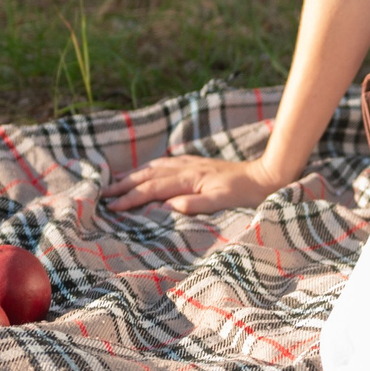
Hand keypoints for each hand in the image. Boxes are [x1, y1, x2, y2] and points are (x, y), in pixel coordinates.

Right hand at [106, 152, 292, 216]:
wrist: (265, 175)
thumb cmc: (244, 193)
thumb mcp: (220, 202)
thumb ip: (192, 204)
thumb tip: (166, 206)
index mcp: (188, 179)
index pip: (152, 189)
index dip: (131, 198)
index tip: (112, 206)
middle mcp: (186, 168)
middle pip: (148, 175)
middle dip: (125, 184)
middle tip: (104, 193)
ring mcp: (191, 164)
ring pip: (155, 167)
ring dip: (135, 174)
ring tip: (117, 180)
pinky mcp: (198, 164)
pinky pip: (167, 163)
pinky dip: (151, 167)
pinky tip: (148, 169)